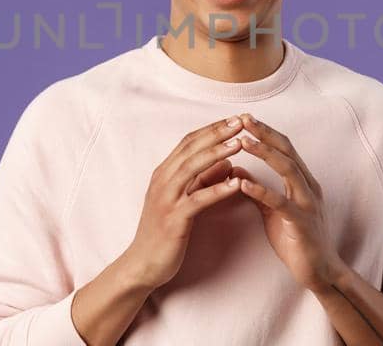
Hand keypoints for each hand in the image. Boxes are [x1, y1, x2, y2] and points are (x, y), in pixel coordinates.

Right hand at [121, 116, 247, 289]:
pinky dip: (217, 189)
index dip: (212, 128)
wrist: (142, 264)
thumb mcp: (184, 200)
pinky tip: (236, 183)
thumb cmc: (164, 232)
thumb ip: (202, 181)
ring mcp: (166, 199)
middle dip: (217, 133)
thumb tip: (226, 163)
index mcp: (163, 174)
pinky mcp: (173, 219)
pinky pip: (198, 199)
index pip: (189, 142)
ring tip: (240, 143)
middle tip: (241, 121)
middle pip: (191, 148)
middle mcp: (162, 181)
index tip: (234, 119)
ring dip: (217, 153)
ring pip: (192, 168)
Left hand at [229, 113, 347, 292]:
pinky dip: (261, 190)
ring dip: (265, 153)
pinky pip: (280, 202)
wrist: (319, 271)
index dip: (265, 132)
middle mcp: (308, 187)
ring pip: (288, 170)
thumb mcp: (272, 211)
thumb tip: (235, 171)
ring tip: (243, 142)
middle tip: (243, 118)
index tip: (244, 118)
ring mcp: (307, 203)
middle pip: (287, 151)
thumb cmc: (296, 240)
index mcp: (302, 182)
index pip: (284, 148)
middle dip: (265, 133)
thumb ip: (256, 191)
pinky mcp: (302, 222)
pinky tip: (243, 183)